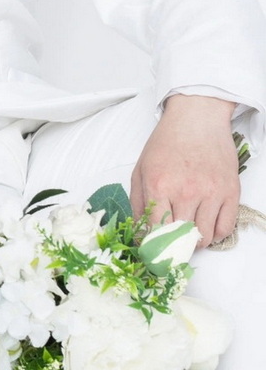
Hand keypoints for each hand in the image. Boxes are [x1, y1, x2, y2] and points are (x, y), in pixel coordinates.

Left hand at [130, 95, 239, 245]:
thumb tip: (140, 233)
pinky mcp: (231, 192)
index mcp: (159, 186)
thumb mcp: (141, 169)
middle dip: (173, 245)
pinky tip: (206, 226)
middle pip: (180, 239)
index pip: (155, 232)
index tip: (153, 250)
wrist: (197, 119)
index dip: (154, 246)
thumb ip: (138, 203)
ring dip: (195, 242)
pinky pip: (225, 229)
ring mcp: (211, 193)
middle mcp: (186, 192)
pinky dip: (215, 235)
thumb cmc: (167, 143)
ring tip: (188, 232)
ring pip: (204, 238)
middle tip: (171, 242)